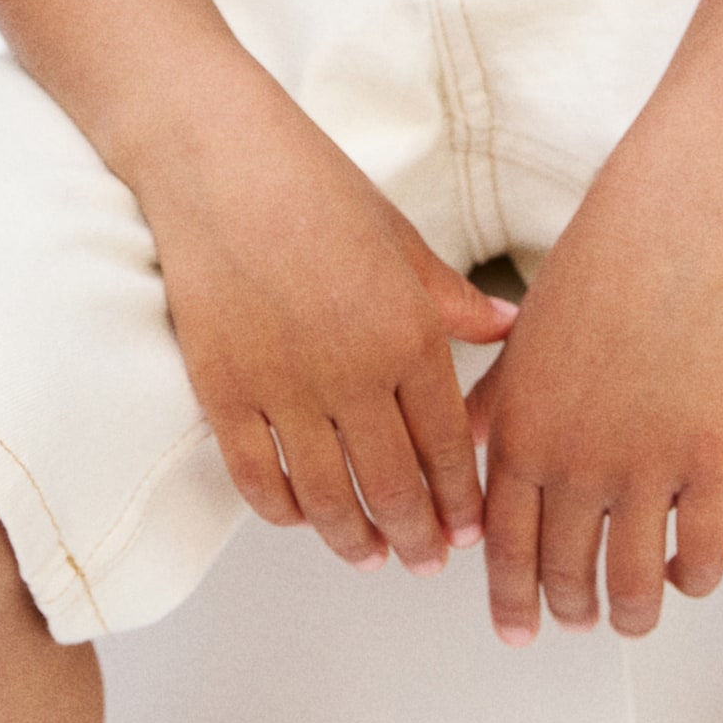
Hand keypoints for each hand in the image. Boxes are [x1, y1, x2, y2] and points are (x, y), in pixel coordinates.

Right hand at [139, 89, 516, 575]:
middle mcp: (355, 371)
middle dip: (416, 537)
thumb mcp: (400, 239)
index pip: (447, 446)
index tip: (466, 533)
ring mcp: (285, 386)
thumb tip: (505, 326)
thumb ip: (450, 299)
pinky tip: (300, 520)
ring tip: (368, 557)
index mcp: (410, 332)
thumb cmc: (314, 185)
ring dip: (353, 539)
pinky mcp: (223, 390)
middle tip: (424, 563)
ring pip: (328, 497)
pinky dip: (283, 511)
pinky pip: (258, 478)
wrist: (217, 158)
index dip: (459, 501)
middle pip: (394, 487)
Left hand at [468, 180, 722, 641]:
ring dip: (630, 615)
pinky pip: (703, 554)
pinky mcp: (711, 460)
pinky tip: (686, 575)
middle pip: (567, 577)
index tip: (517, 630)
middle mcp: (576, 464)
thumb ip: (489, 410)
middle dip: (569, 612)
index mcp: (522, 439)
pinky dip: (693, 580)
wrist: (664, 236)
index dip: (511, 601)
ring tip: (631, 617)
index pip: (506, 550)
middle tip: (576, 621)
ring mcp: (645, 467)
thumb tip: (469, 457)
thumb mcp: (516, 348)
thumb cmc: (590, 278)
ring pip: (634, 585)